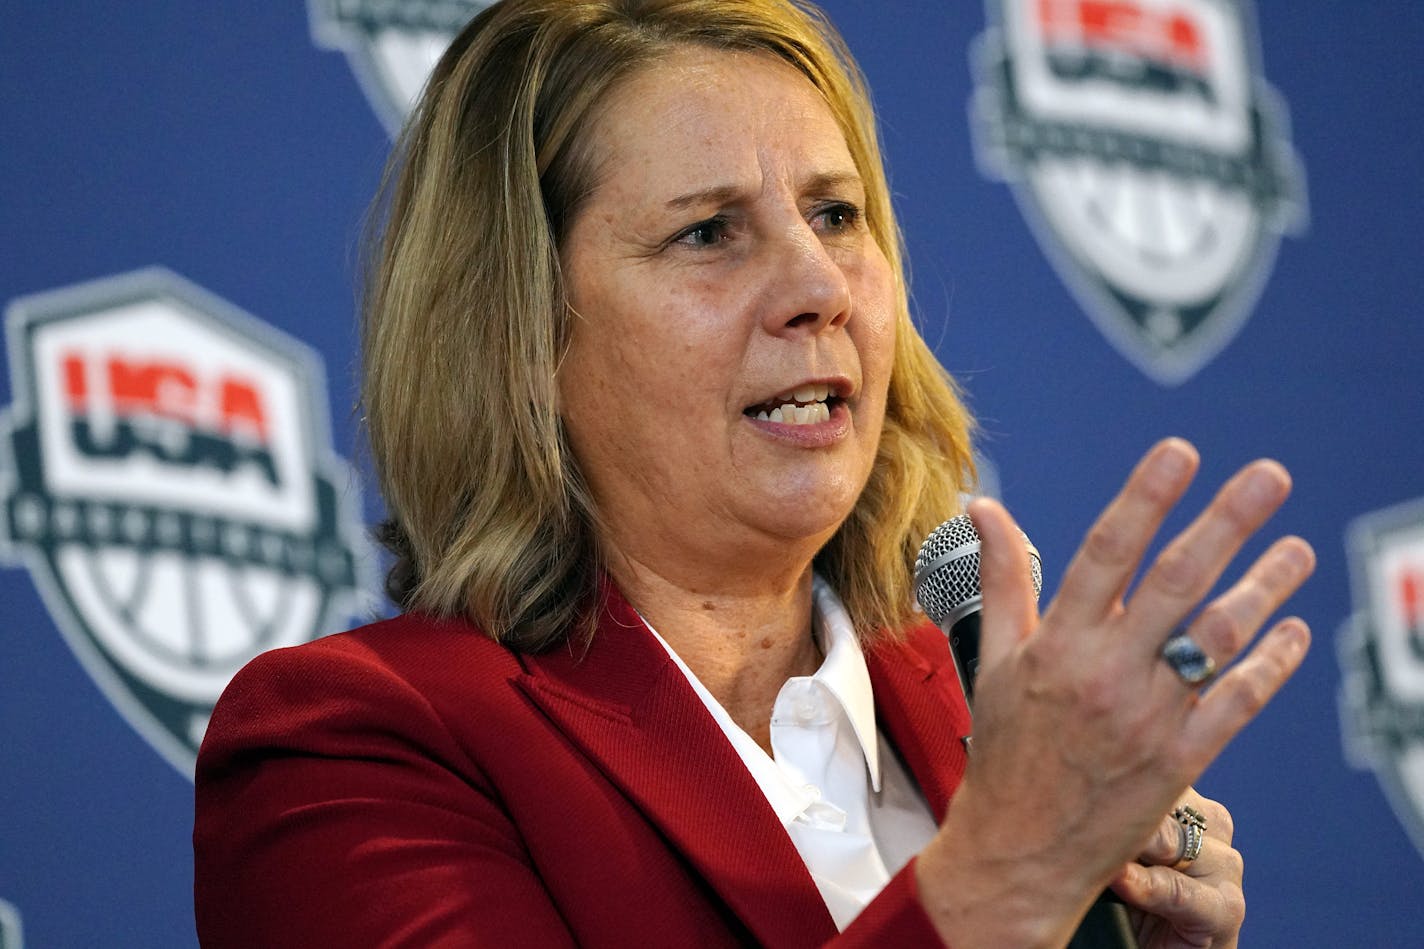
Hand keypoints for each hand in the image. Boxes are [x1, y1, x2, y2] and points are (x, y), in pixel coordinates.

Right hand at [915, 438, 1312, 948]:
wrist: (1021, 849)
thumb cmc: (1006, 747)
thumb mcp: (994, 658)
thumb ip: (1001, 578)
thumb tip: (982, 506)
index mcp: (1057, 644)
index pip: (1106, 552)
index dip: (1146, 498)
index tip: (1180, 452)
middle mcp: (1105, 673)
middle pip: (1175, 583)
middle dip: (1227, 523)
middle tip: (1270, 476)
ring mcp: (1148, 718)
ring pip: (1217, 638)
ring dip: (1264, 588)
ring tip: (1298, 550)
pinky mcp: (1182, 759)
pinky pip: (1237, 703)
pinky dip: (1270, 666)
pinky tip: (1294, 632)